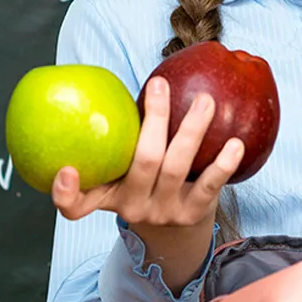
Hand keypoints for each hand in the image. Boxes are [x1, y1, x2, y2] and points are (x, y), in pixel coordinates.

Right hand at [50, 76, 244, 226]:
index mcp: (107, 195)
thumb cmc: (149, 176)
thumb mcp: (127, 165)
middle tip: (160, 84)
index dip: (65, 192)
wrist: (180, 224)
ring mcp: (163, 213)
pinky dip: (223, 164)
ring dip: (192, 129)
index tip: (67, 169)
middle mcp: (132, 208)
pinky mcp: (192, 215)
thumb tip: (140, 77)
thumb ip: (124, 132)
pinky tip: (236, 143)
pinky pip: (209, 186)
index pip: (75, 205)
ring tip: (205, 100)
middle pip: (142, 162)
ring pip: (176, 168)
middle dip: (154, 120)